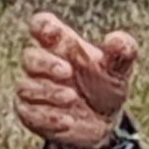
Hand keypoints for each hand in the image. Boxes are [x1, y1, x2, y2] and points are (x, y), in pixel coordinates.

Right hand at [15, 12, 139, 148]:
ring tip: (72, 97)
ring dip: (48, 92)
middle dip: (46, 64)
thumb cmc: (105, 86)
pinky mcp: (31, 113)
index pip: (41, 25)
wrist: (104, 123)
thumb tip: (117, 40)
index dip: (42, 25)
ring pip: (26, 87)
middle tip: (67, 71)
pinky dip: (48, 117)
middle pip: (30, 57)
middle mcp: (43, 65)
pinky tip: (67, 121)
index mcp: (61, 45)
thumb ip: (122, 52)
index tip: (54, 32)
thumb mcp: (118, 69)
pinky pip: (29, 113)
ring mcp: (34, 89)